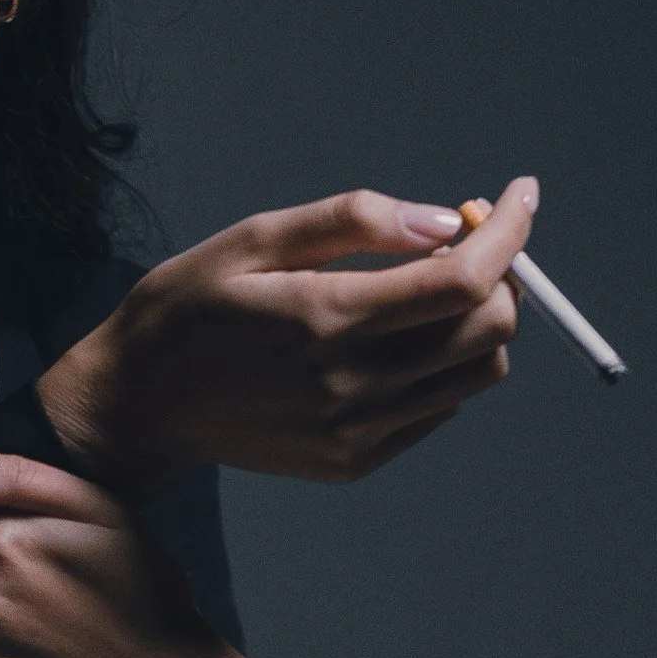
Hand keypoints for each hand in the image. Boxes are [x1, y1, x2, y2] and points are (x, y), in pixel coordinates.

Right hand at [35, 177, 531, 493]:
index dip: (510, 233)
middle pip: (488, 330)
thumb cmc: (188, 308)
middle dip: (499, 274)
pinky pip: (437, 411)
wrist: (138, 407)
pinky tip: (395, 340)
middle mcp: (350, 384)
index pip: (462, 281)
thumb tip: (442, 222)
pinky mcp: (353, 461)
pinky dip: (441, 367)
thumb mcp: (253, 238)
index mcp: (325, 318)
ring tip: (428, 290)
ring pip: (476, 374)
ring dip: (475, 322)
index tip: (518, 195)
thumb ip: (352, 222)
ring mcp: (356, 432)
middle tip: (462, 239)